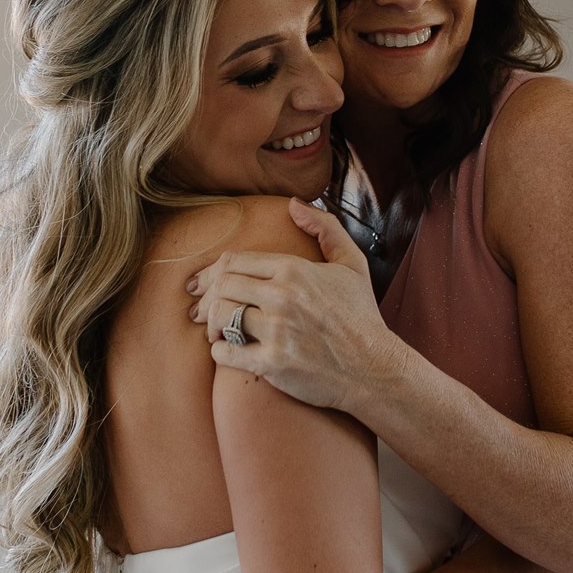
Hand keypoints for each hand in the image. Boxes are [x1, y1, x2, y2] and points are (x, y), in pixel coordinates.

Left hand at [187, 200, 404, 412]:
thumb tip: (293, 204)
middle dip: (204, 296)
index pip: (234, 261)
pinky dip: (219, 350)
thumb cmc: (361, 317)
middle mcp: (282, 297)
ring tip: (213, 330)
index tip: (201, 283)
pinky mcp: (273, 364)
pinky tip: (225, 350)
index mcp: (294, 269)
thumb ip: (324, 228)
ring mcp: (277, 331)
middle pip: (222, 286)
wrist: (374, 369)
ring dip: (209, 324)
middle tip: (197, 308)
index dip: (211, 272)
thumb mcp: (352, 264)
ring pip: (220, 316)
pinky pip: (226, 352)